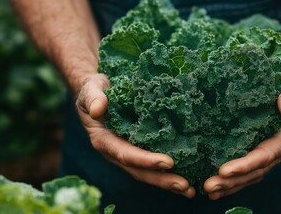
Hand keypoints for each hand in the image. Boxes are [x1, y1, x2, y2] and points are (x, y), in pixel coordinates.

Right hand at [75, 73, 194, 197]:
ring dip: (167, 182)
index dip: (145, 160)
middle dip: (161, 179)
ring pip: (147, 172)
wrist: (96, 93)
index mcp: (104, 140)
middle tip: (184, 185)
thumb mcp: (91, 89)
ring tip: (189, 189)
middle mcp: (115, 152)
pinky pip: (152, 165)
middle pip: (139, 170)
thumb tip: (98, 109)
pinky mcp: (137, 149)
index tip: (168, 162)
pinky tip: (188, 177)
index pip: (126, 154)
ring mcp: (127, 153)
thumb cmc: (94, 90)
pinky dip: (168, 173)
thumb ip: (93, 97)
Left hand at [204, 76, 280, 199]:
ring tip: (208, 191)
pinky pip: (244, 172)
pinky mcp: (254, 153)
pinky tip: (214, 189)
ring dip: (228, 185)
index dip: (245, 165)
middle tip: (209, 186)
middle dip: (231, 181)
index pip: (263, 156)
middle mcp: (275, 152)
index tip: (224, 170)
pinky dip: (230, 181)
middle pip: (253, 172)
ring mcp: (265, 155)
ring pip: (247, 176)